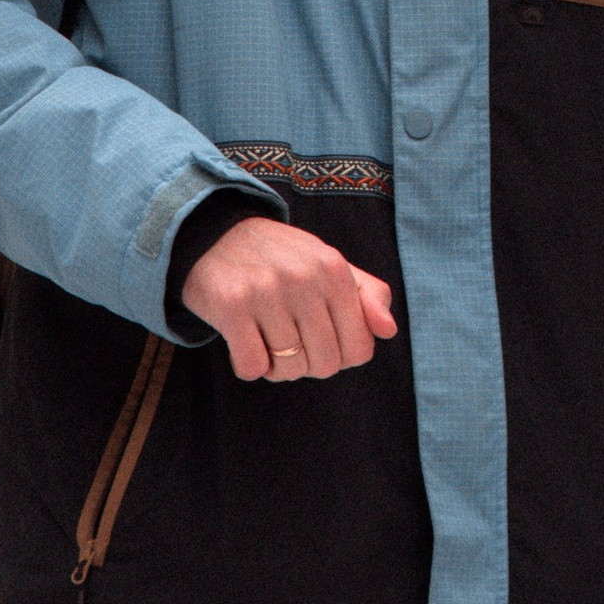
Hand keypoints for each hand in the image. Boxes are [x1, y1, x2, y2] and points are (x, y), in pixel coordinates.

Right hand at [183, 214, 398, 380]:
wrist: (215, 234)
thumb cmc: (282, 260)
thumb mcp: (329, 266)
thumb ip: (368, 296)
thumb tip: (388, 331)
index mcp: (334, 268)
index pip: (360, 349)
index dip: (342, 356)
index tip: (323, 341)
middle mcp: (303, 277)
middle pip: (326, 364)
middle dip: (309, 364)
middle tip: (292, 341)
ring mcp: (265, 290)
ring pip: (288, 369)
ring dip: (277, 366)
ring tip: (267, 338)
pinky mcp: (230, 305)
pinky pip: (252, 367)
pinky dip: (249, 366)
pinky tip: (245, 340)